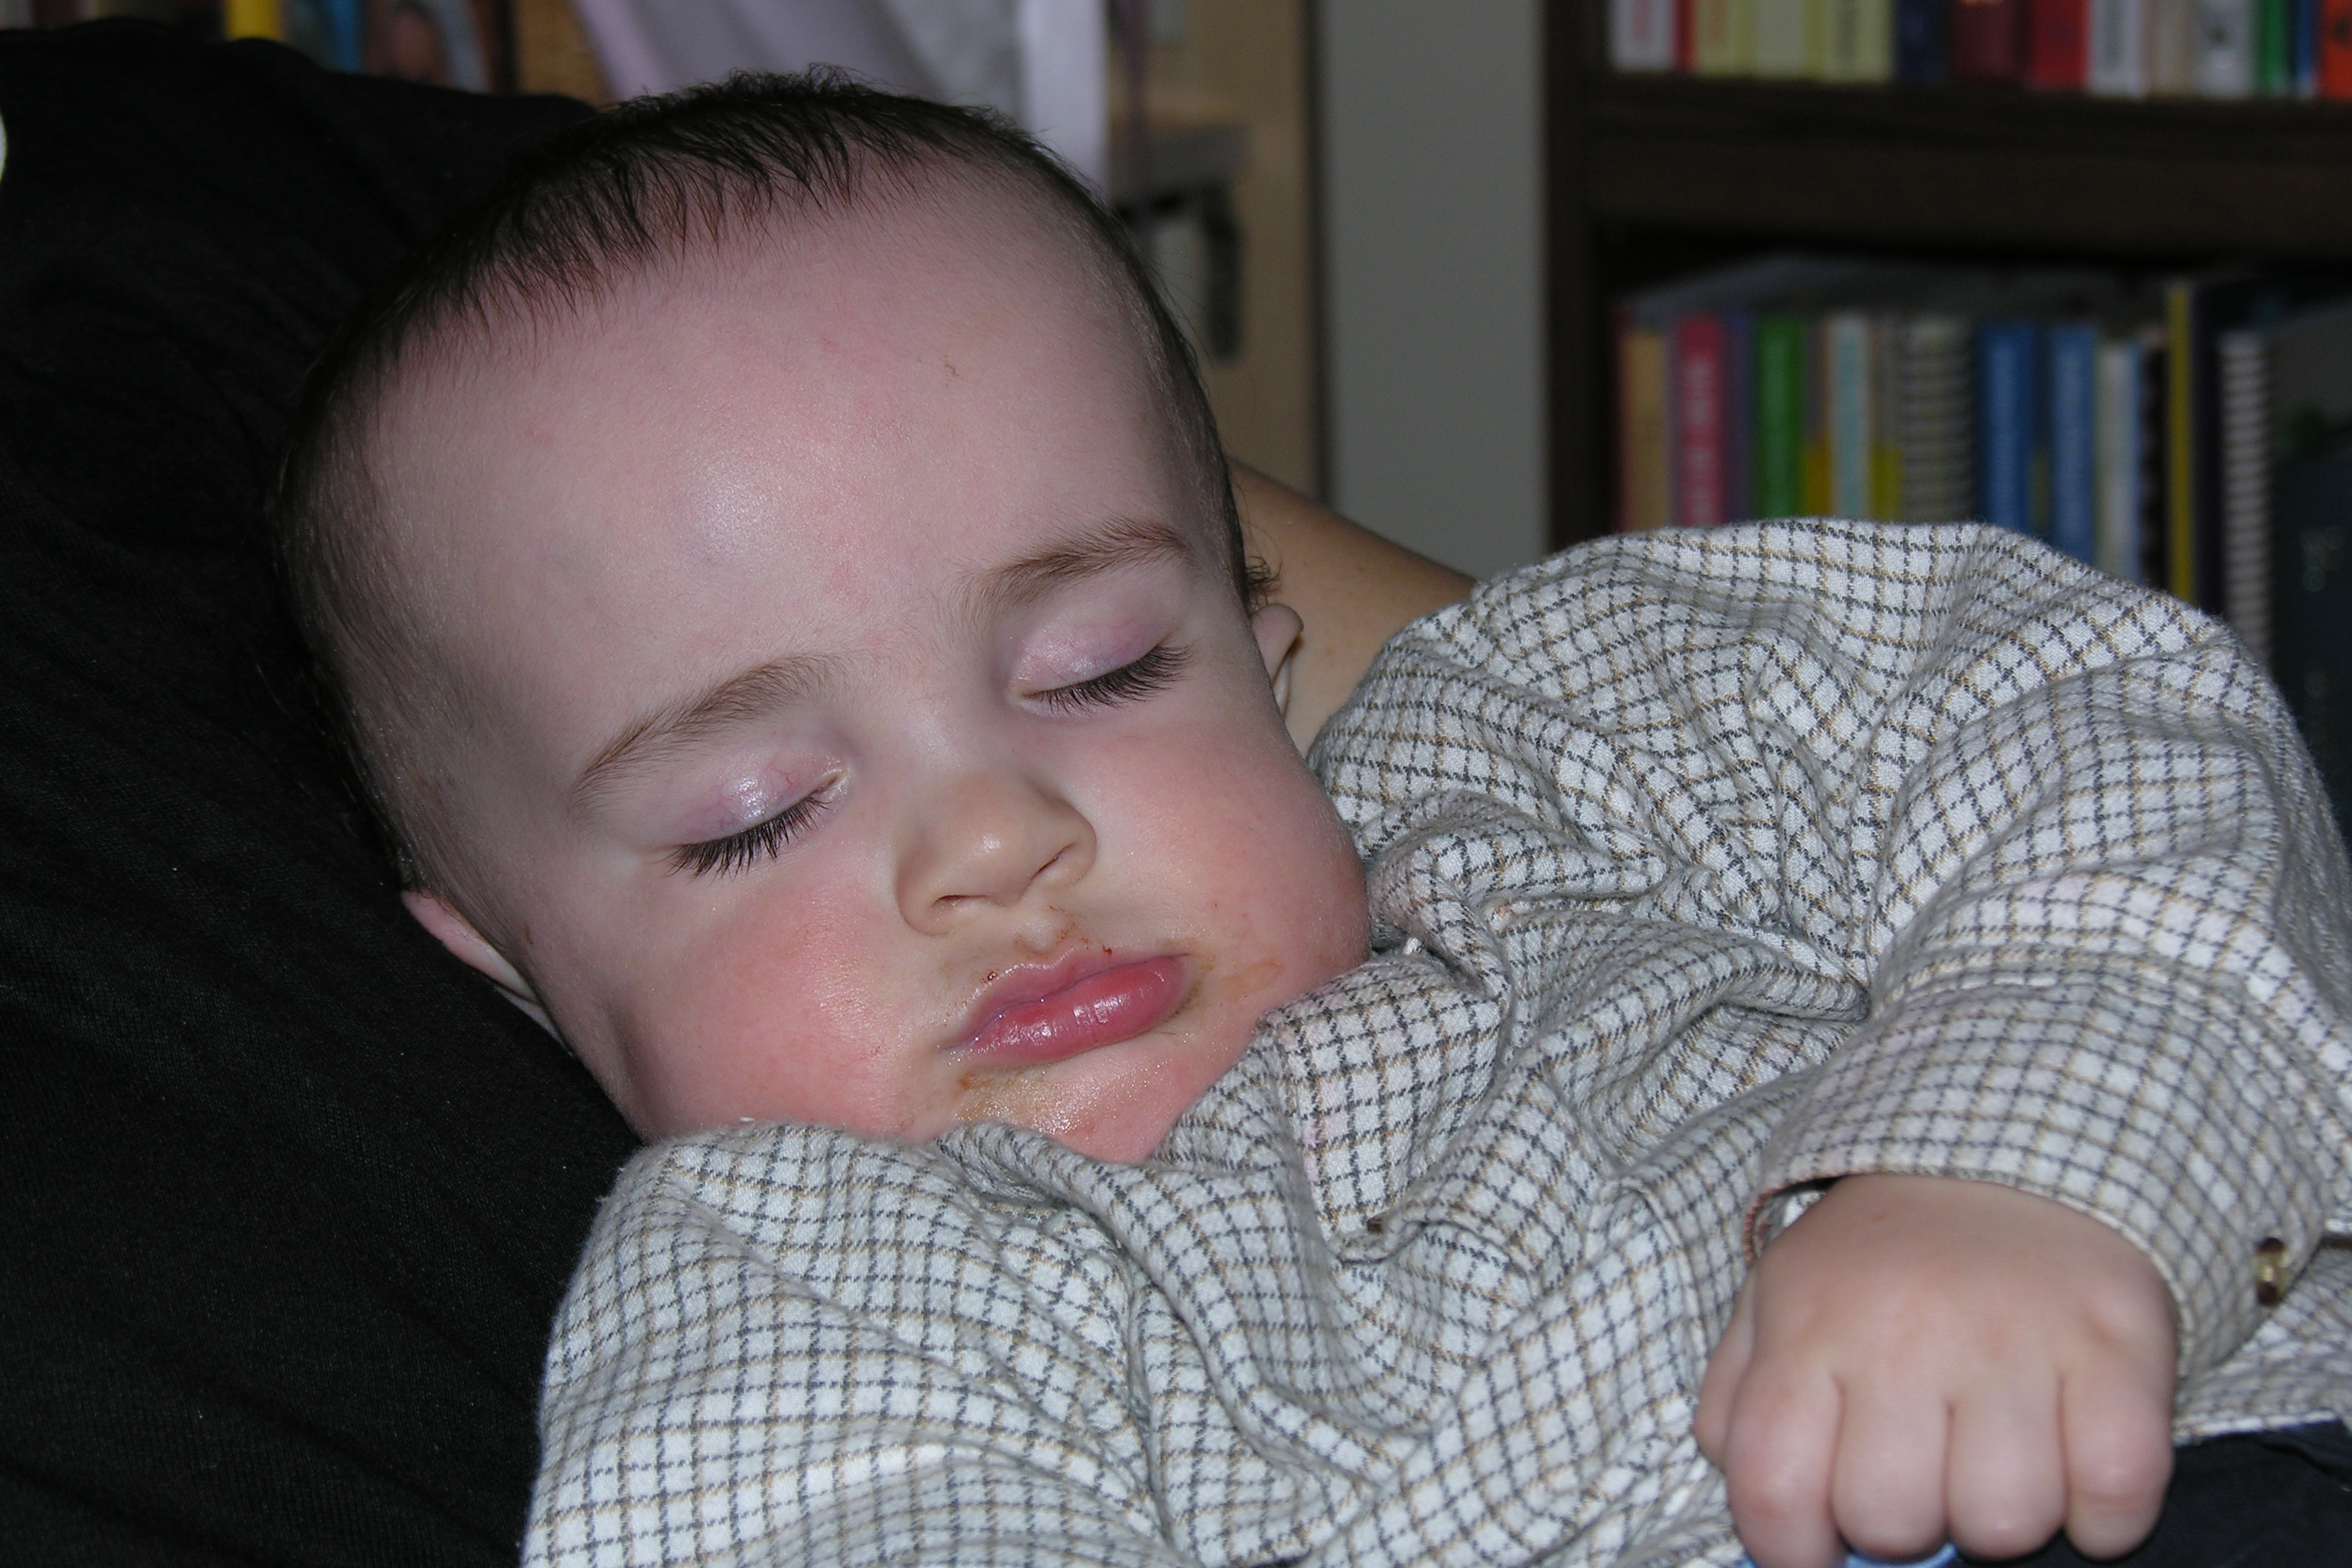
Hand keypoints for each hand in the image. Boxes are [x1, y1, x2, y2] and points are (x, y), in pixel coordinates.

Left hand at [1694, 1174, 2176, 1567]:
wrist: (2004, 1152)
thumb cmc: (1880, 1261)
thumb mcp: (1778, 1304)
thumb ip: (1742, 1407)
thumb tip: (1766, 1514)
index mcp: (1810, 1323)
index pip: (1773, 1489)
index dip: (1792, 1549)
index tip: (1819, 1546)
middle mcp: (1905, 1329)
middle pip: (1892, 1521)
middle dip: (1904, 1524)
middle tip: (1921, 1470)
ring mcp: (2015, 1336)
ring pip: (2003, 1522)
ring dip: (2000, 1516)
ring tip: (1994, 1455)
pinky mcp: (2117, 1345)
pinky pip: (2116, 1494)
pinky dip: (2103, 1510)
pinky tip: (2073, 1460)